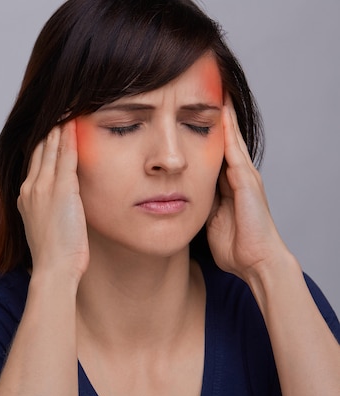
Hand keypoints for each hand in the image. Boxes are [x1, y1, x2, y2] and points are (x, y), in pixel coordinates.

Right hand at [17, 120, 88, 282]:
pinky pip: (65, 156)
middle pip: (39, 149)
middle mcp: (30, 187)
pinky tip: (74, 123)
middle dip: (49, 129)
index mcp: (26, 197)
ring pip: (50, 148)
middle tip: (58, 108)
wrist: (53, 269)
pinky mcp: (61, 189)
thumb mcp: (47, 228)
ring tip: (67, 107)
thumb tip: (61, 204)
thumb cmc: (54, 256)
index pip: (34, 161)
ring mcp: (43, 187)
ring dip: (58, 127)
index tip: (50, 126)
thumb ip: (50, 209)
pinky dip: (69, 138)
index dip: (42, 142)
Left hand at [206, 97, 289, 281]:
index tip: (192, 112)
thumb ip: (201, 203)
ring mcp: (245, 177)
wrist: (257, 262)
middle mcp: (238, 176)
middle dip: (216, 117)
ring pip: (231, 139)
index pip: (215, 152)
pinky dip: (228, 132)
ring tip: (214, 91)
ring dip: (223, 116)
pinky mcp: (247, 181)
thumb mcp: (210, 219)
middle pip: (225, 139)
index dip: (205, 132)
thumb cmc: (235, 246)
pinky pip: (235, 151)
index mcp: (228, 185)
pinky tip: (220, 113)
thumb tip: (182, 196)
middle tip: (207, 89)